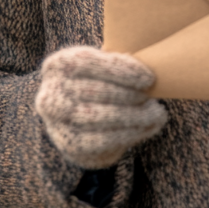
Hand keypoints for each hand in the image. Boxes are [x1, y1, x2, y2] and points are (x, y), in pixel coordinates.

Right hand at [35, 46, 167, 169]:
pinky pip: (103, 141)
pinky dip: (130, 133)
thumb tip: (153, 62)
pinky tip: (148, 127)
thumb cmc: (97, 81)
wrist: (74, 115)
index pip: (89, 63)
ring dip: (135, 116)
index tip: (149, 78)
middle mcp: (51, 93)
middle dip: (130, 95)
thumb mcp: (101, 65)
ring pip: (102, 117)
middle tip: (153, 97)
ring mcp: (57, 122)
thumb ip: (118, 63)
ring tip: (157, 113)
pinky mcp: (70, 145)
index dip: (121, 70)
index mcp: (59, 64)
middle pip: (97, 92)